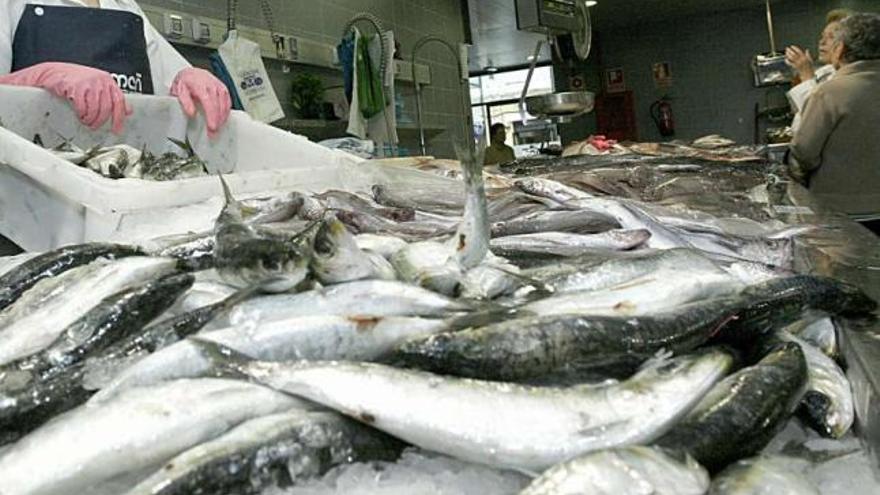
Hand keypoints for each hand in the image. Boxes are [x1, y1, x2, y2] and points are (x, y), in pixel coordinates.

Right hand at [0, 62, 130, 132]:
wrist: (53, 72)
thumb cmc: (75, 81)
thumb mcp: (97, 86)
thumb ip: (111, 97)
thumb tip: (128, 110)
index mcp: (108, 81)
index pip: (119, 101)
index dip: (119, 118)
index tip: (117, 130)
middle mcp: (100, 80)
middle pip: (106, 108)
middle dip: (100, 121)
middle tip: (94, 126)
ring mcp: (88, 82)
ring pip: (95, 109)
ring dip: (90, 119)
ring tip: (86, 121)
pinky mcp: (75, 86)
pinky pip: (82, 106)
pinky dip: (82, 114)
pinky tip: (79, 115)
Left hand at [170, 67, 231, 137]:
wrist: (193, 73)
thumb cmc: (186, 82)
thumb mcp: (178, 90)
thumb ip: (184, 102)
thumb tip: (191, 114)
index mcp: (200, 85)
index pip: (209, 102)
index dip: (212, 116)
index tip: (212, 127)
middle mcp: (212, 85)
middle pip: (218, 106)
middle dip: (217, 122)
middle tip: (213, 134)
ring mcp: (220, 87)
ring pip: (225, 106)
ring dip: (222, 119)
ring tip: (216, 130)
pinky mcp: (225, 90)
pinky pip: (228, 104)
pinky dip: (225, 114)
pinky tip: (221, 121)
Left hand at [785, 46, 814, 81]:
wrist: (808, 75)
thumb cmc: (810, 68)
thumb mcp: (811, 60)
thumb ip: (808, 55)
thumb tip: (807, 50)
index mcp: (805, 58)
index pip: (799, 51)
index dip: (795, 48)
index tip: (792, 46)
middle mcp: (801, 60)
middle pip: (794, 54)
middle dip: (790, 51)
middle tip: (787, 48)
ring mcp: (797, 64)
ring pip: (791, 58)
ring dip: (788, 55)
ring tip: (786, 52)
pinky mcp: (795, 67)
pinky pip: (790, 63)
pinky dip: (787, 61)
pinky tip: (785, 59)